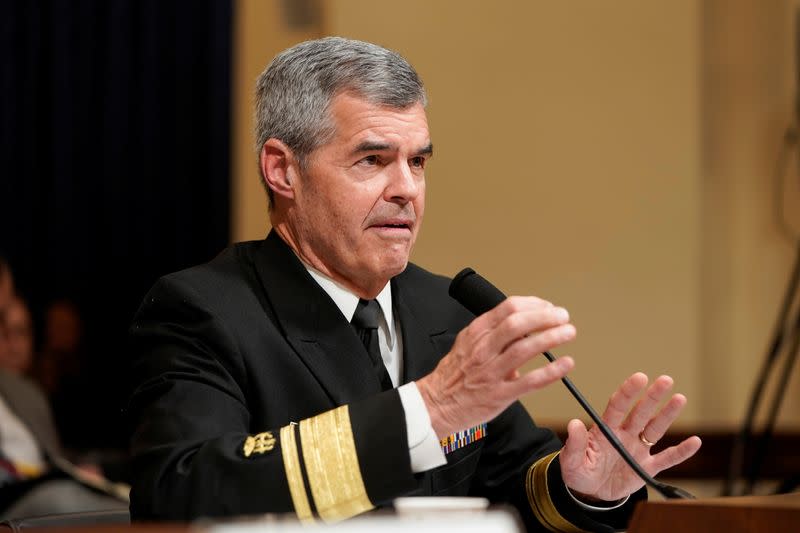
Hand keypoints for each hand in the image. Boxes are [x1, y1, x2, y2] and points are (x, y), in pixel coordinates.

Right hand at [417, 296, 575, 437]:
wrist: (437, 404)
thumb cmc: (455, 374)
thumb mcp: (468, 343)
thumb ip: (494, 333)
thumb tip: (525, 325)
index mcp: (476, 333)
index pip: (508, 308)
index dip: (534, 304)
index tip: (548, 307)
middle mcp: (483, 350)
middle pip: (518, 323)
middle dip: (546, 317)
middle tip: (563, 317)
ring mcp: (491, 372)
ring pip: (525, 348)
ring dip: (552, 337)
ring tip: (568, 333)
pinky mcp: (499, 395)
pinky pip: (530, 381)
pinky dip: (551, 371)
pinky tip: (565, 364)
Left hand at [559, 373, 701, 501]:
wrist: (589, 493)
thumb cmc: (578, 472)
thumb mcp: (570, 461)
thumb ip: (575, 444)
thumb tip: (574, 424)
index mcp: (605, 430)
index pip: (617, 406)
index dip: (628, 392)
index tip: (639, 378)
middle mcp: (624, 435)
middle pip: (641, 412)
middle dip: (653, 397)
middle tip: (666, 380)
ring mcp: (637, 450)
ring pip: (655, 429)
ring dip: (668, 415)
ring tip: (680, 398)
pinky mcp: (646, 468)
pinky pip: (666, 459)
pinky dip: (681, 452)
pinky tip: (695, 442)